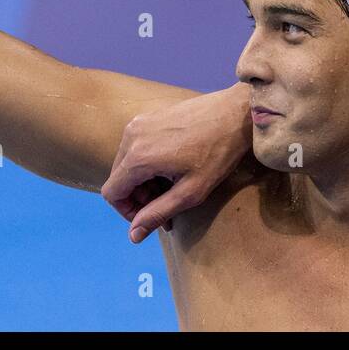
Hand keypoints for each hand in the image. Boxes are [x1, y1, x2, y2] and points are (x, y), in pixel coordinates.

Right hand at [101, 83, 251, 242]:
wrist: (236, 113)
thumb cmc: (218, 153)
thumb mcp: (190, 192)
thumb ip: (157, 213)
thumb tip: (133, 236)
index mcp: (138, 157)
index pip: (112, 193)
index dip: (127, 211)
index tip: (150, 217)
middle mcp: (132, 136)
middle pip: (119, 178)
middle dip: (139, 197)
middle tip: (167, 205)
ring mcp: (140, 122)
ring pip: (127, 163)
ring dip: (144, 181)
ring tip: (173, 187)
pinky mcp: (149, 116)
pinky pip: (137, 146)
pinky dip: (148, 163)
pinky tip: (172, 167)